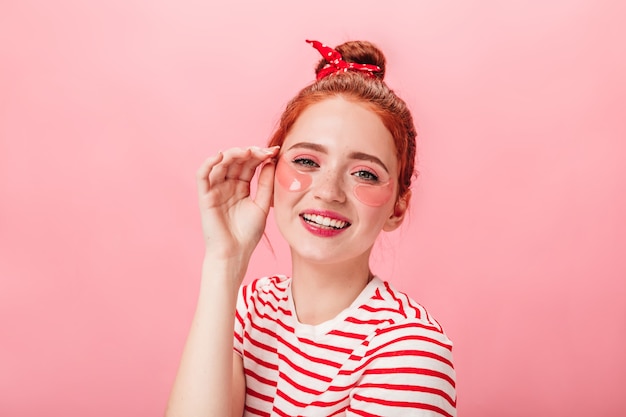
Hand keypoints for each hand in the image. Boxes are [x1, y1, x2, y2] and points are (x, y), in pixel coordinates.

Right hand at [196, 146, 279, 260]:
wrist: (235, 253)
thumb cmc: (248, 233)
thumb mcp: (262, 205)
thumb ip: (266, 184)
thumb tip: (272, 161)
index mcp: (241, 187)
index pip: (249, 164)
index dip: (260, 155)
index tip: (275, 151)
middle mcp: (227, 185)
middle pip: (236, 161)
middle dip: (250, 152)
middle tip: (264, 151)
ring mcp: (216, 189)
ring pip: (220, 163)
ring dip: (233, 153)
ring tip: (247, 152)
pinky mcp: (205, 196)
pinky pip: (202, 175)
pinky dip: (208, 163)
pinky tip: (220, 155)